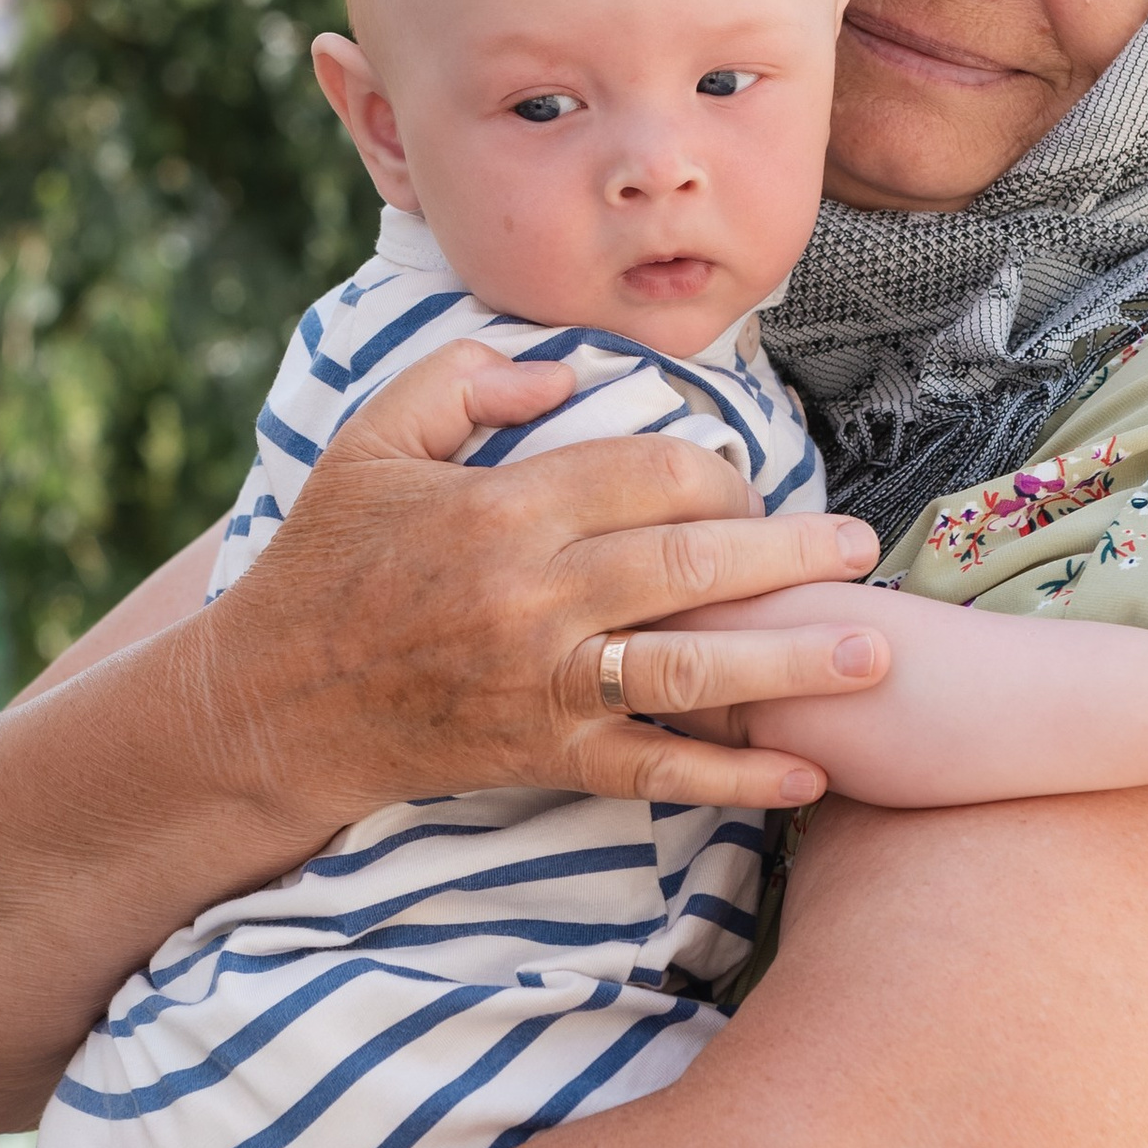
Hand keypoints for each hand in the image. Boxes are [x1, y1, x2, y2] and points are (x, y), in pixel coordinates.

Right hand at [208, 339, 888, 817]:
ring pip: (692, 668)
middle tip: (859, 551)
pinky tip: (807, 776)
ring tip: (873, 652)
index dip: (712, 472)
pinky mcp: (545, 754)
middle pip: (692, 564)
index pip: (648, 475)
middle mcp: (533, 597)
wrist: (273, 704)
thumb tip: (567, 369)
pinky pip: (655, 770)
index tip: (739, 485)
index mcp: (502, 509)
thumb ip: (463, 378)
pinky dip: (735, 778)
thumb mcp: (371, 441)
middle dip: (788, 554)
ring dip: (793, 662)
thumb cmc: (328, 561)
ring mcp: (544, 684)